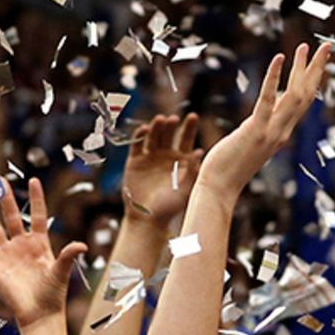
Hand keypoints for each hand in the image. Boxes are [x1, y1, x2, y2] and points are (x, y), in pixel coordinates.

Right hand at [0, 178, 86, 329]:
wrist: (39, 313)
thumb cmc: (53, 294)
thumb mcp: (61, 272)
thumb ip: (68, 256)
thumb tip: (83, 245)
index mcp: (40, 245)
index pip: (38, 216)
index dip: (37, 199)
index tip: (35, 180)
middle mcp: (23, 246)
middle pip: (12, 217)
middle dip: (6, 199)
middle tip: (0, 181)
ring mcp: (8, 254)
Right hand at [123, 113, 202, 228]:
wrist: (147, 218)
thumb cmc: (170, 207)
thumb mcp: (185, 189)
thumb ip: (191, 172)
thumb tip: (199, 152)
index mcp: (180, 162)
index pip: (186, 140)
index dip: (189, 128)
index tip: (193, 116)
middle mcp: (165, 156)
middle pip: (169, 135)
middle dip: (172, 125)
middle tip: (175, 118)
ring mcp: (149, 157)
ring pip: (153, 136)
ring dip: (157, 127)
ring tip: (161, 119)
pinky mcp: (135, 160)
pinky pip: (136, 145)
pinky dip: (139, 136)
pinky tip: (144, 129)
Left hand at [198, 44, 329, 199]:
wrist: (221, 187)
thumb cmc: (230, 167)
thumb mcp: (251, 140)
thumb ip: (263, 123)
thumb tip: (271, 107)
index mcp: (282, 133)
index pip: (302, 102)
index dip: (311, 80)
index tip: (318, 60)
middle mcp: (282, 132)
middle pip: (305, 96)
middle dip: (316, 70)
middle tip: (325, 46)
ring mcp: (271, 132)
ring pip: (293, 97)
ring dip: (300, 69)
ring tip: (305, 46)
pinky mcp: (255, 130)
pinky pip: (267, 101)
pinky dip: (273, 78)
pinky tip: (278, 58)